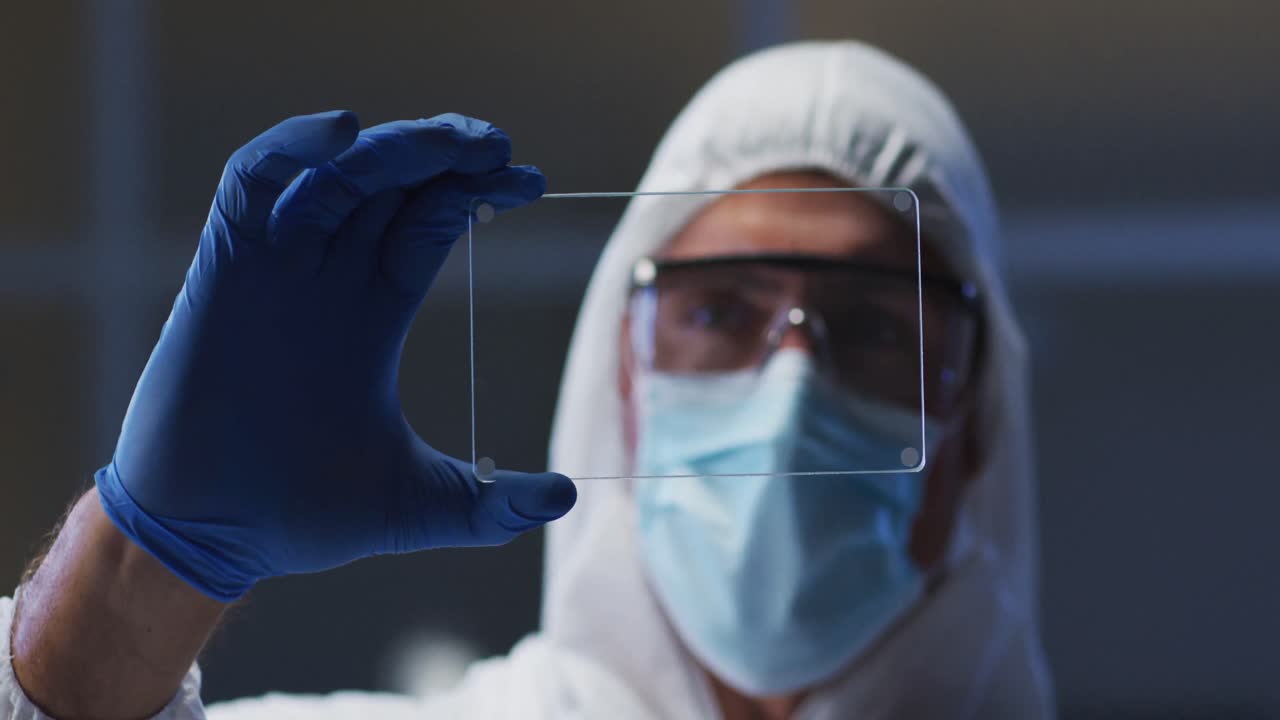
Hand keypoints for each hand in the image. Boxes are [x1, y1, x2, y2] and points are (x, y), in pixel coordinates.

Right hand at [95, 110, 575, 601]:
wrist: (207, 538)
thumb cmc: (301, 517)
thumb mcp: (416, 503)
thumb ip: (489, 502)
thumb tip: (568, 496)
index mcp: (372, 311)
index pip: (429, 221)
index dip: (476, 191)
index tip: (532, 182)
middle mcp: (328, 278)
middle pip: (391, 184)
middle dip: (446, 153)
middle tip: (499, 147)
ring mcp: (276, 269)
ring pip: (336, 172)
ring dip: (392, 147)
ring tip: (452, 144)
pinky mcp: (223, 271)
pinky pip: (251, 183)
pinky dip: (291, 148)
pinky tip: (343, 134)